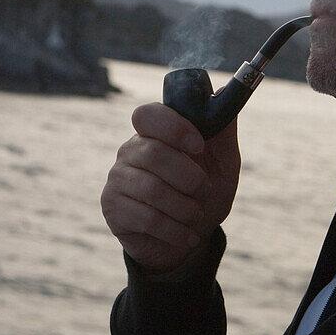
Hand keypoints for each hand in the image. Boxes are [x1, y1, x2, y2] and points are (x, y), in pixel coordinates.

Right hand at [101, 102, 240, 275]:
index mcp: (153, 133)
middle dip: (189, 177)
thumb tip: (223, 92)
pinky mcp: (112, 208)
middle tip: (203, 190)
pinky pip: (146, 217)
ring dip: (184, 208)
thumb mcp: (222, 165)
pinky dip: (175, 230)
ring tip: (194, 217)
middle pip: (153, 154)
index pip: (148, 115)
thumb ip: (222, 132)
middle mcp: (129, 151)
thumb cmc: (202, 197)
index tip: (198, 145)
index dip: (173, 127)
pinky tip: (185, 235)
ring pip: (152, 189)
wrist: (184, 241)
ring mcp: (117, 179)